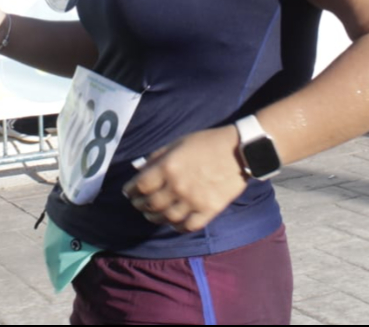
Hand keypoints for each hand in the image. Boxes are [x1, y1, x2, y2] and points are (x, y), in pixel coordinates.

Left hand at [122, 126, 246, 233]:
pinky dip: (177, 226)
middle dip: (140, 205)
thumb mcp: (177, 143)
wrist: (239, 151)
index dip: (131, 190)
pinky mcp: (209, 210)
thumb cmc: (206, 143)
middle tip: (138, 203)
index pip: (140, 186)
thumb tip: (139, 170)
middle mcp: (178, 186)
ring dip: (155, 217)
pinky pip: (187, 226)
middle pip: (150, 204)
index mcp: (168, 167)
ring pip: (166, 218)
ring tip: (152, 213)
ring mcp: (194, 201)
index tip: (129, 192)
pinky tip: (173, 221)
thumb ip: (157, 157)